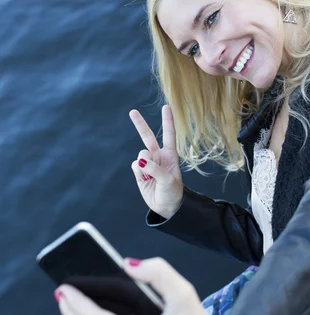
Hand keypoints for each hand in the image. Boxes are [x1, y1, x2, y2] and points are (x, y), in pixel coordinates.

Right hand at [130, 105, 183, 219]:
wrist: (166, 207)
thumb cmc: (173, 192)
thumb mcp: (168, 181)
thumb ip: (155, 169)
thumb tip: (140, 161)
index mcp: (170, 155)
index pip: (169, 135)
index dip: (167, 121)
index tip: (166, 106)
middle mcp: (158, 156)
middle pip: (148, 137)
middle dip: (140, 124)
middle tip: (132, 111)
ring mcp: (148, 163)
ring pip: (140, 154)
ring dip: (144, 163)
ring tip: (151, 176)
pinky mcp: (139, 172)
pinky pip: (135, 166)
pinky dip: (138, 172)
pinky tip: (144, 179)